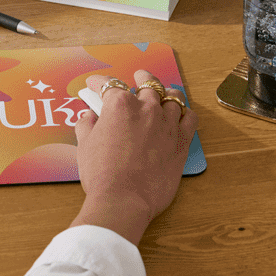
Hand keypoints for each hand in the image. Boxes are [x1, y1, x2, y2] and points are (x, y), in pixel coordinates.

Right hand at [70, 69, 197, 243]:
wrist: (124, 200)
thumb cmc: (102, 174)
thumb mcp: (85, 147)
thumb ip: (86, 126)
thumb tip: (88, 117)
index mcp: (119, 106)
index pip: (109, 84)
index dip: (100, 82)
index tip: (95, 84)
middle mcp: (146, 108)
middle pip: (147, 84)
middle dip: (141, 77)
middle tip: (137, 76)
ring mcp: (167, 123)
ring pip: (173, 96)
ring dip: (166, 91)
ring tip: (164, 90)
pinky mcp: (181, 141)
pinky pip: (190, 118)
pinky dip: (184, 112)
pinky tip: (180, 113)